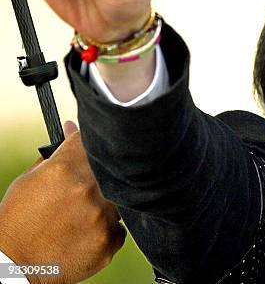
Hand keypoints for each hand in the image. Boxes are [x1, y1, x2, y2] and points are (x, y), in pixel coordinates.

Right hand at [0, 121, 126, 283]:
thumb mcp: (29, 181)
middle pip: (111, 169)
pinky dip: (108, 228)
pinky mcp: (110, 239)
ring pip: (119, 198)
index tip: (94, 151)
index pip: (93, 141)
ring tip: (83, 214)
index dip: (94, 145)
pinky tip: (87, 233)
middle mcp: (87, 189)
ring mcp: (101, 215)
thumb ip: (56, 154)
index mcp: (65, 169)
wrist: (15, 266)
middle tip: (88, 189)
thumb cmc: (19, 220)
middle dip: (103, 175)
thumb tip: (72, 126)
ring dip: (106, 203)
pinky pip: (120, 226)